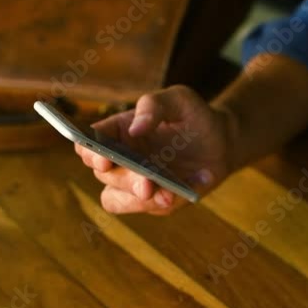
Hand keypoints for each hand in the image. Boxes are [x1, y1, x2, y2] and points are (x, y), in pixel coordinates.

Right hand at [75, 85, 236, 214]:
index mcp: (116, 132)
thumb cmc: (192, 116)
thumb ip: (154, 105)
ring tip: (165, 194)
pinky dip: (168, 201)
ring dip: (137, 200)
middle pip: (105, 176)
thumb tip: (135, 128)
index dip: (89, 152)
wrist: (221, 140)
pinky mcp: (155, 199)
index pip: (87, 144)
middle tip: (146, 182)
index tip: (104, 158)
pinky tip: (188, 188)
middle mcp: (119, 160)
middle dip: (125, 180)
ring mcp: (134, 183)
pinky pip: (152, 207)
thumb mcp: (178, 99)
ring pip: (117, 200)